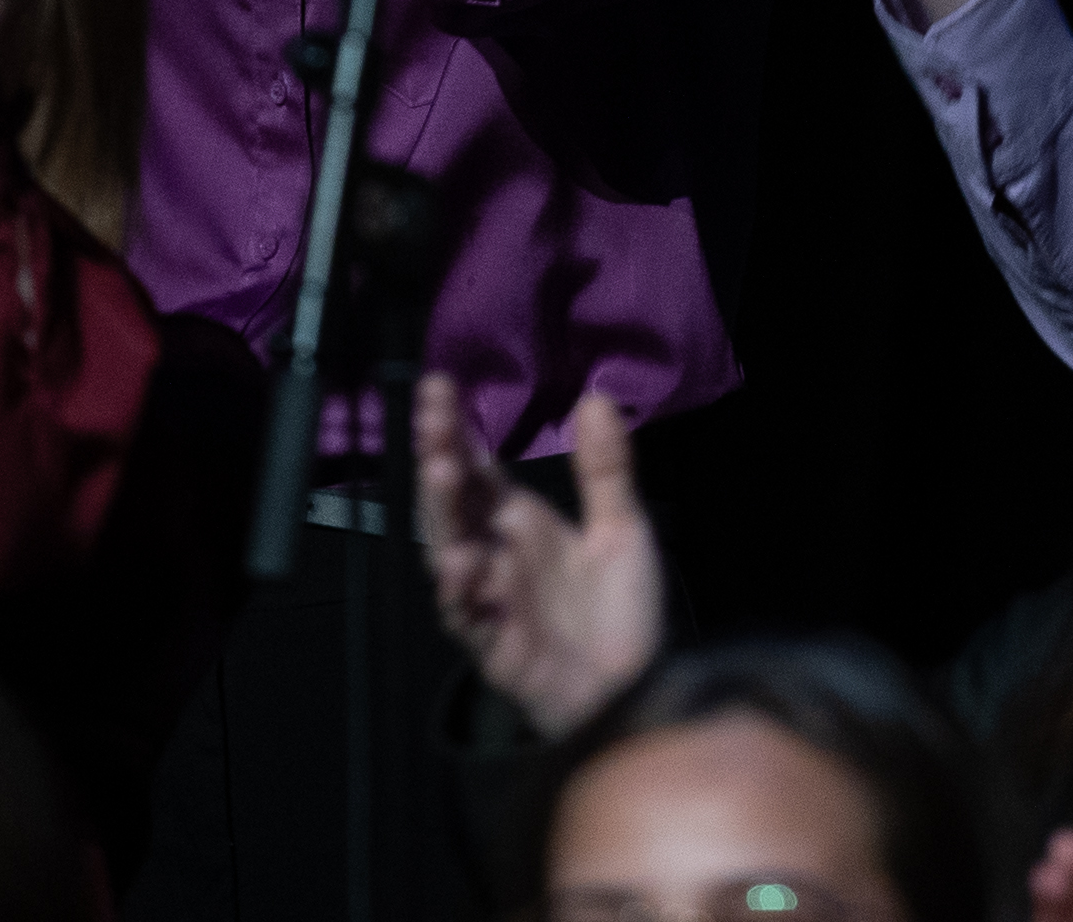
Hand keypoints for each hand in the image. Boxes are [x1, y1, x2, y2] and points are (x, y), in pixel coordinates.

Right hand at [417, 371, 663, 736]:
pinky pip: (465, 616)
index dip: (456, 429)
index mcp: (519, 523)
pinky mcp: (495, 644)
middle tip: (433, 416)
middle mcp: (495, 554)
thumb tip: (595, 396)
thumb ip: (605, 469)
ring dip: (441, 513)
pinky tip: (461, 561)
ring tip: (441, 469)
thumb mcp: (621, 529)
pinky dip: (459, 589)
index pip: (477, 468)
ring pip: (448, 550)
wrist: (639, 687)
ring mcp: (489, 599)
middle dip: (438, 457)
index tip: (439, 386)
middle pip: (452, 501)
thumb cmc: (622, 612)